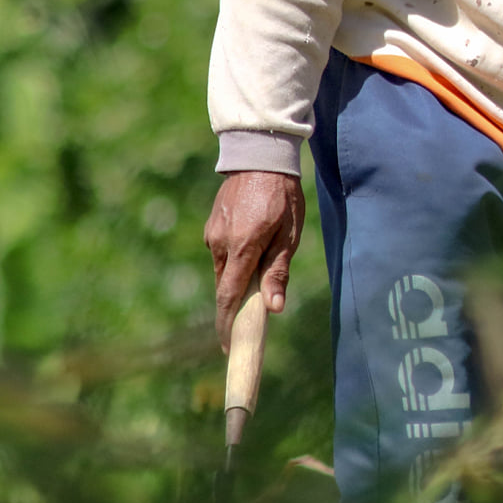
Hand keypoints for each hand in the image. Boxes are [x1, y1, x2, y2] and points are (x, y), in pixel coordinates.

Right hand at [203, 170, 305, 350]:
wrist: (260, 156)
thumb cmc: (283, 195)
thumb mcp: (290, 233)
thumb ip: (278, 270)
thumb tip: (274, 308)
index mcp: (242, 246)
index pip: (229, 295)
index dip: (227, 324)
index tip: (228, 346)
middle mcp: (220, 243)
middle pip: (224, 286)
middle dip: (233, 308)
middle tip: (244, 327)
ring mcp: (212, 234)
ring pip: (223, 270)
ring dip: (236, 282)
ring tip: (256, 284)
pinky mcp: (212, 226)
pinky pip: (222, 254)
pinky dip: (234, 263)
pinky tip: (251, 255)